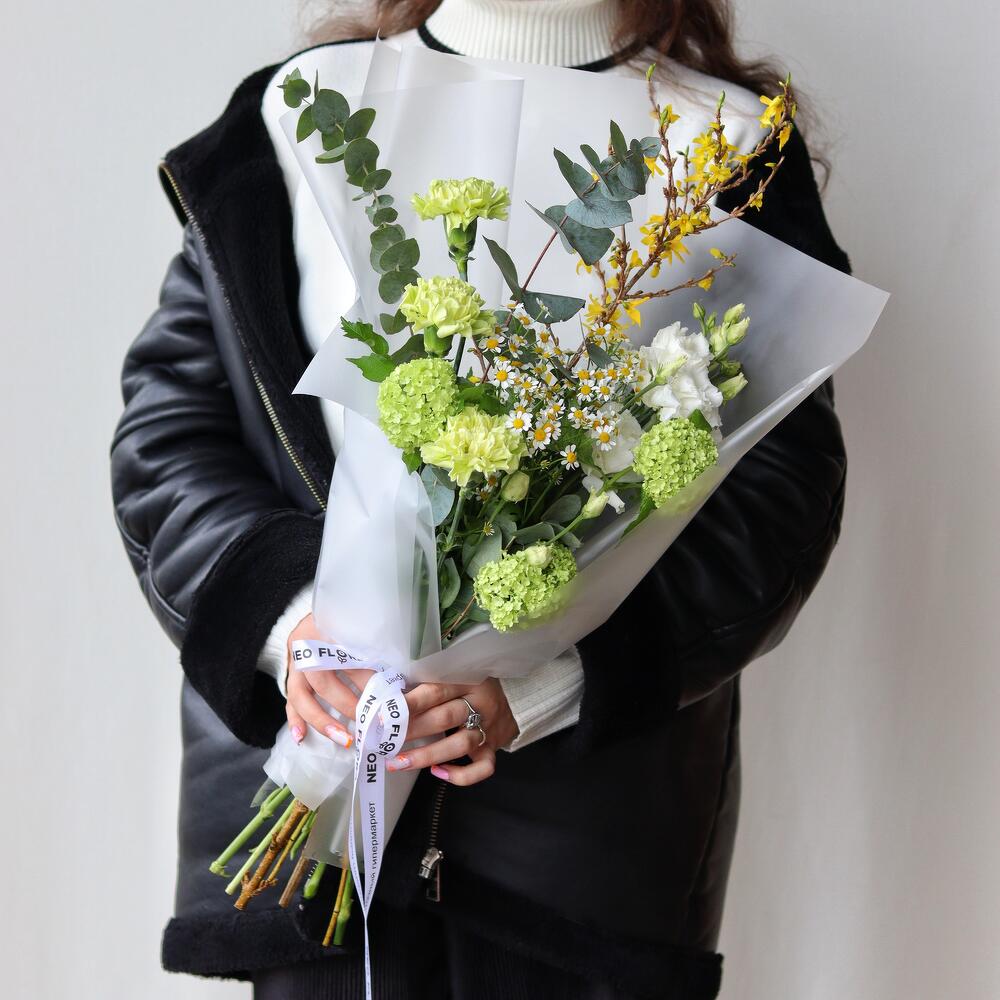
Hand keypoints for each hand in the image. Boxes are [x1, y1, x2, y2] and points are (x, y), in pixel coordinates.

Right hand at [284, 613, 373, 745]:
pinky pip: (289, 700)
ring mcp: (295, 664)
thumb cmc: (346, 623)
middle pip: (324, 680)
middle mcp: (307, 648)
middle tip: (369, 721)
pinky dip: (295, 720)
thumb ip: (374, 650)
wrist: (315, 615)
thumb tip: (394, 685)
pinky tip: (301, 738)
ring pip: (301, 695)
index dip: (367, 680)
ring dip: (322, 720)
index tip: (386, 698)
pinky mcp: (290, 676)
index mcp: (327, 630)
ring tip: (343, 739)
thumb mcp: (360, 628)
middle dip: (348, 704)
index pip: (347, 658)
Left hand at [386, 678, 518, 786]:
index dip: (408, 703)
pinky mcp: (493, 748)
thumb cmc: (474, 682)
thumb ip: (430, 679)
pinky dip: (461, 775)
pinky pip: (482, 767)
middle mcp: (480, 703)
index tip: (381, 714)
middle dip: (411, 730)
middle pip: (444, 718)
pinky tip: (437, 773)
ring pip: (459, 744)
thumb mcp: (456, 671)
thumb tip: (385, 687)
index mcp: (466, 679)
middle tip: (382, 741)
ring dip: (426, 755)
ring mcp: (489, 728)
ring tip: (397, 763)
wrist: (518, 695)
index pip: (434, 690)